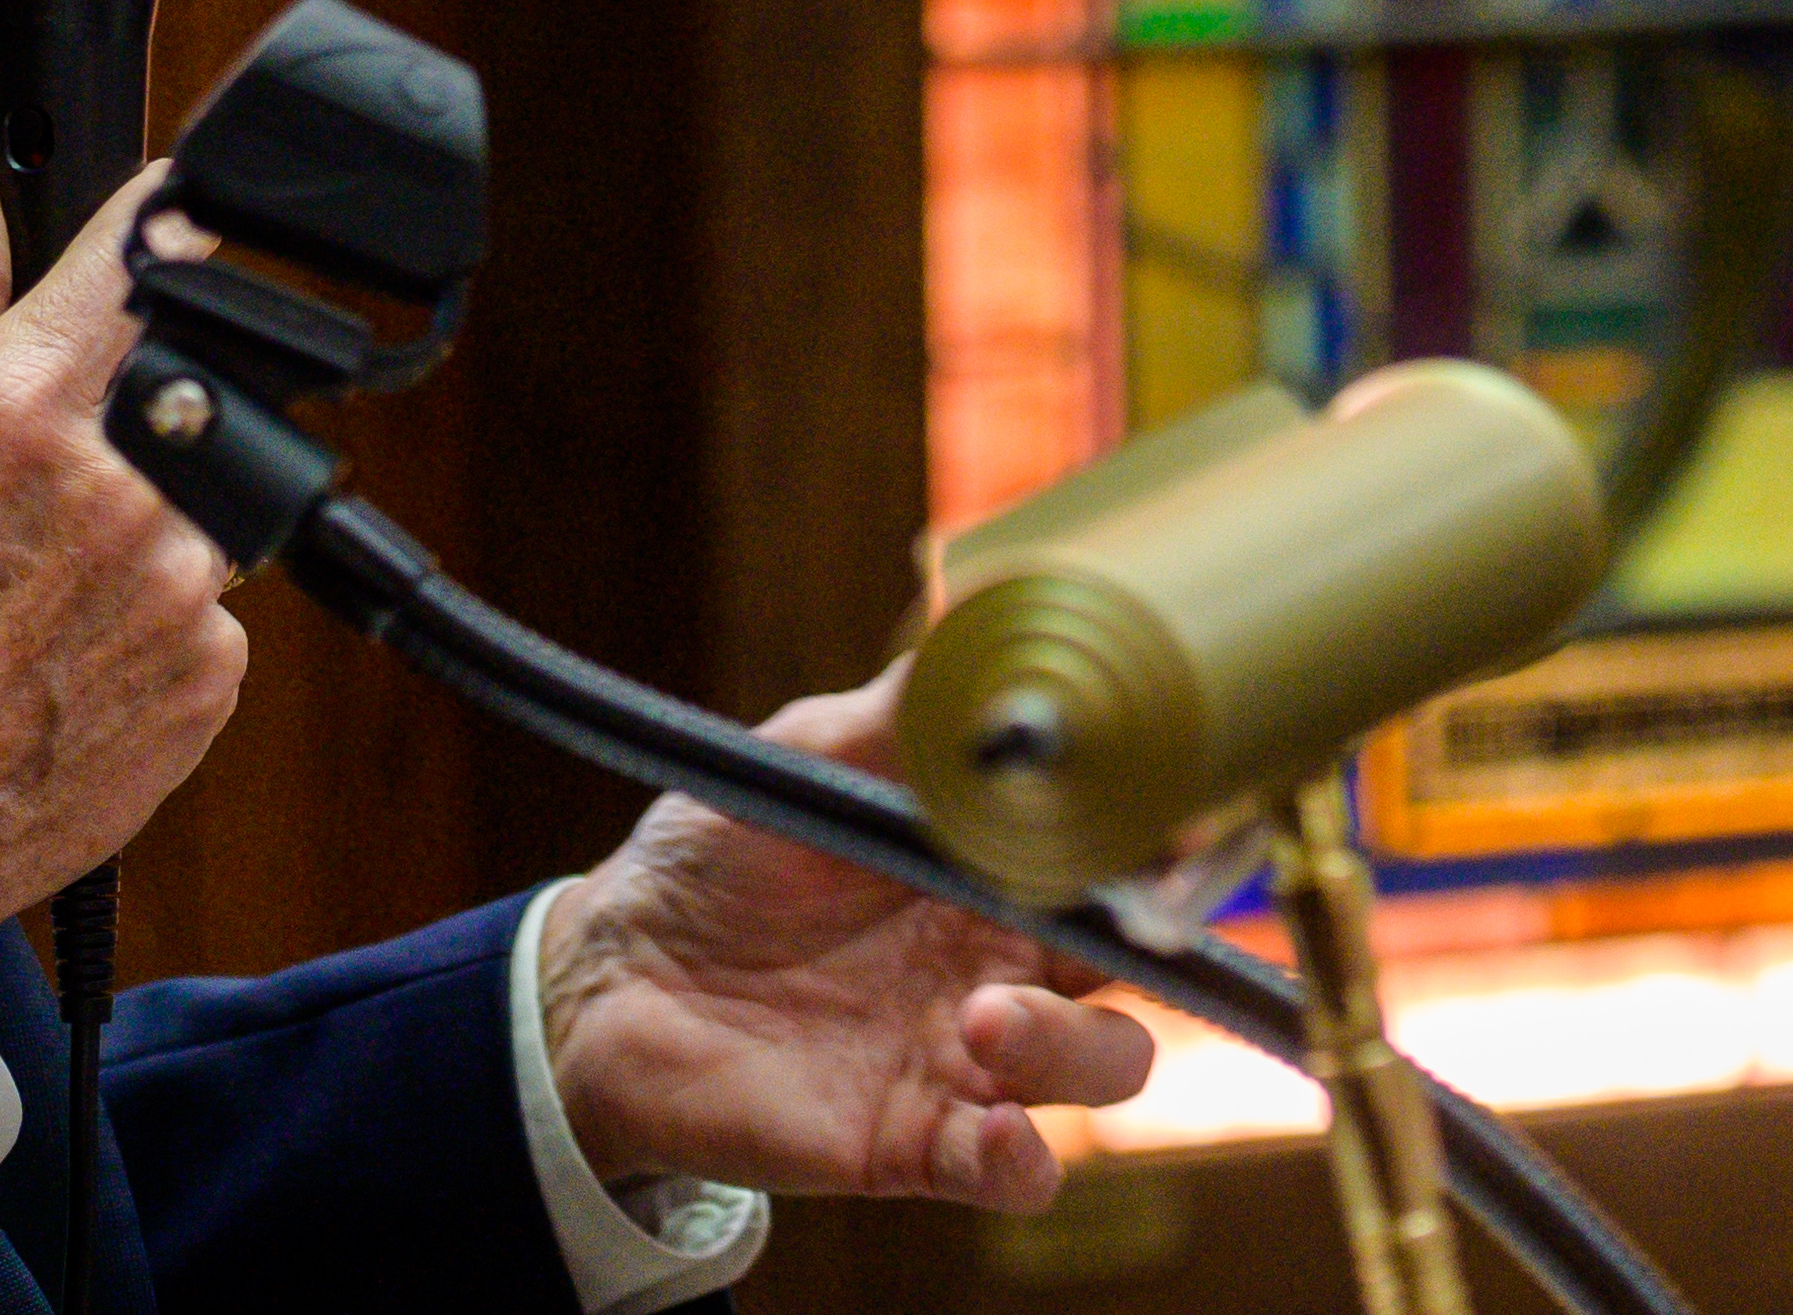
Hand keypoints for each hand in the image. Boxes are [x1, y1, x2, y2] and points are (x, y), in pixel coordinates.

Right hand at [0, 157, 243, 975]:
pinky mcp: (212, 669)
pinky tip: (70, 653)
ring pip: (203, 497)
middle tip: (39, 492)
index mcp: (19, 407)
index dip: (162, 219)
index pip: (138, 256)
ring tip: (40, 588)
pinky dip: (153, 614)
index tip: (177, 210)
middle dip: (128, 409)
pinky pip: (209, 602)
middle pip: (178, 385)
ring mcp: (180, 581)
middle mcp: (121, 483)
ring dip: (144, 519)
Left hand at [543, 670, 1161, 1207]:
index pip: (1125, 852)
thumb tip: (983, 623)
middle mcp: (1005, 956)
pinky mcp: (911, 1141)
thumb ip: (905, 711)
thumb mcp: (808, 756)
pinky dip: (1026, 1164)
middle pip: (1145, 963)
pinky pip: (1009, 1170)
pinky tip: (1003, 1139)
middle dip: (1154, 949)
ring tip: (986, 1023)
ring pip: (1102, 1064)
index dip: (1172, 840)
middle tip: (1101, 924)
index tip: (1182, 820)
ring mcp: (967, 1056)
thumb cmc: (721, 851)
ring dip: (1075, 1051)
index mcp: (997, 862)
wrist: (610, 974)